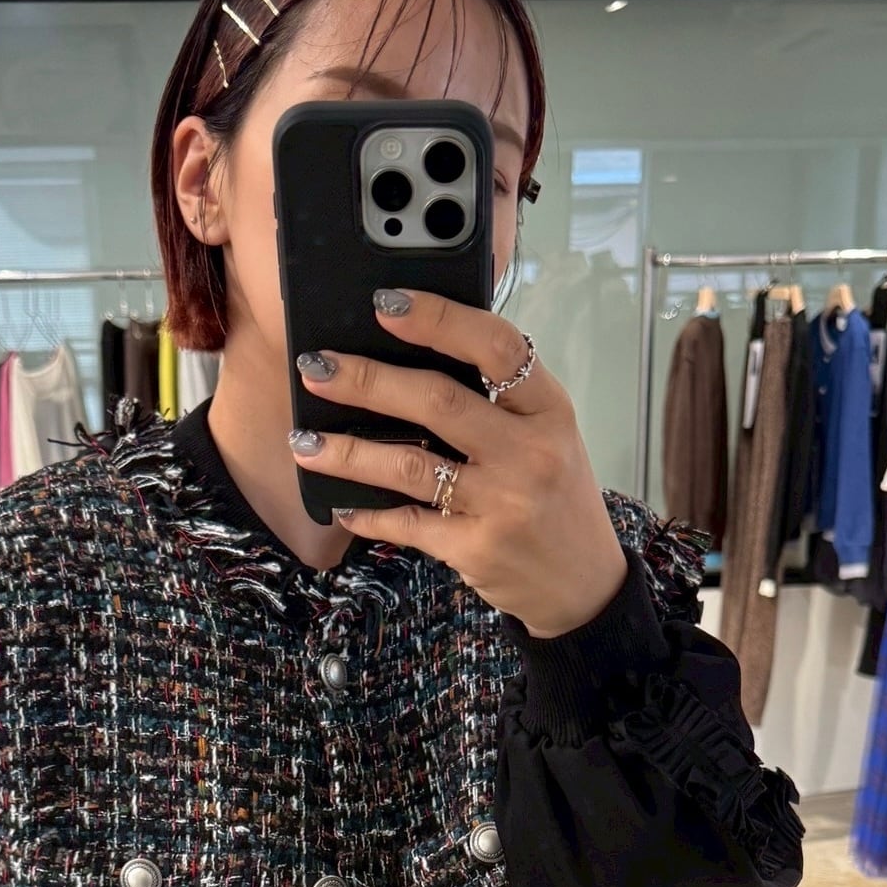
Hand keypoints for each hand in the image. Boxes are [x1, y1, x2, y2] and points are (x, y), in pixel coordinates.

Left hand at [289, 290, 629, 637]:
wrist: (582, 582)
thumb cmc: (557, 499)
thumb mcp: (549, 437)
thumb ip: (500, 400)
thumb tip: (413, 356)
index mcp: (549, 410)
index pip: (495, 347)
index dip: (437, 319)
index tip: (384, 304)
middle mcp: (530, 453)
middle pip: (438, 401)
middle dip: (366, 380)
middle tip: (316, 368)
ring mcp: (503, 503)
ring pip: (409, 465)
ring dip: (347, 451)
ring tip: (304, 440)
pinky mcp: (476, 548)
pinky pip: (406, 523)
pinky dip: (367, 513)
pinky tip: (342, 502)